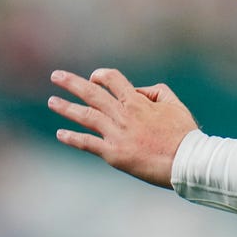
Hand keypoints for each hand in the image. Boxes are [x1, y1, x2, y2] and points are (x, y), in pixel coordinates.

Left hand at [48, 68, 197, 188]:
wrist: (185, 161)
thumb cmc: (183, 134)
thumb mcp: (175, 105)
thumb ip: (156, 92)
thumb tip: (139, 90)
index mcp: (138, 102)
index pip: (113, 80)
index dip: (101, 75)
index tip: (93, 77)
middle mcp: (124, 115)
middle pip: (92, 94)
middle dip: (72, 83)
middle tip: (56, 75)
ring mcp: (117, 135)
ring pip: (86, 116)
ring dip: (66, 107)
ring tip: (52, 101)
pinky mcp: (114, 154)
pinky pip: (88, 143)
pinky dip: (73, 138)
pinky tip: (60, 134)